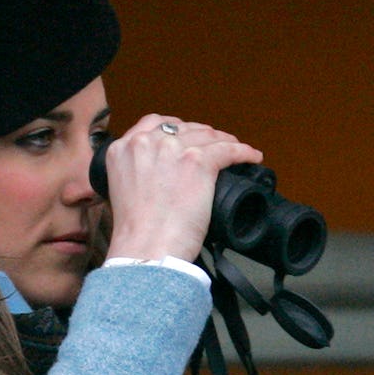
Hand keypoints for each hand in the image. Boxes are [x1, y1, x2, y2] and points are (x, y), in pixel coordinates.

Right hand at [104, 114, 262, 263]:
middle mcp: (146, 143)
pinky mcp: (197, 161)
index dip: (174, 129)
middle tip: (212, 146)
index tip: (185, 136)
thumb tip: (159, 172)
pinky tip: (252, 157)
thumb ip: (136, 173)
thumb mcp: (121, 191)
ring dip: (224, 141)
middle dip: (201, 135)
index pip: (153, 124)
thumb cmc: (136, 235)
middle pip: (183, 128)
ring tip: (235, 149)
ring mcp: (173, 150)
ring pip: (207, 136)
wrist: (145, 250)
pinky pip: (228, 149)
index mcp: (122, 149)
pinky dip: (243, 152)